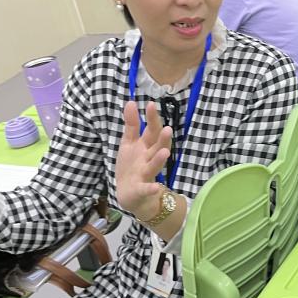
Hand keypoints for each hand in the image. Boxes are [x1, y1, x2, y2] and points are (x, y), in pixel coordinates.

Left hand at [116, 101, 170, 217]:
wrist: (130, 195)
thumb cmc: (132, 166)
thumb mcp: (129, 143)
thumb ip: (132, 124)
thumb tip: (131, 102)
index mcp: (146, 146)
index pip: (151, 130)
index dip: (151, 119)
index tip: (151, 104)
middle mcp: (149, 158)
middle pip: (157, 147)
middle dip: (162, 139)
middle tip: (167, 129)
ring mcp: (146, 174)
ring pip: (154, 166)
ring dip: (159, 160)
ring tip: (165, 152)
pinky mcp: (141, 189)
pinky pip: (146, 189)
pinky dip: (151, 189)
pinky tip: (155, 188)